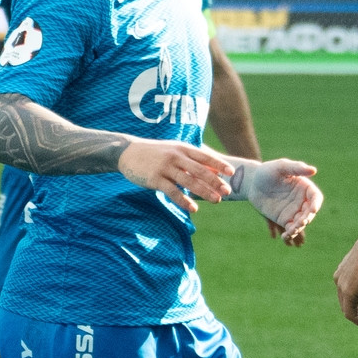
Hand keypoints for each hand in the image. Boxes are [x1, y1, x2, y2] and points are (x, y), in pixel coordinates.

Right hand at [117, 139, 232, 214]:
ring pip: (188, 181)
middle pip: (199, 170)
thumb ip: (193, 159)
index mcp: (182, 149)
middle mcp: (175, 157)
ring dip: (204, 192)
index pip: (204, 156)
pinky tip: (193, 208)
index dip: (218, 164)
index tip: (231, 173)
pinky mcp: (155, 179)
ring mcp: (165, 168)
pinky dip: (184, 201)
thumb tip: (215, 170)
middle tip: (227, 191)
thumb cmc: (155, 153)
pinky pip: (172, 192)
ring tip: (217, 201)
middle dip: (215, 181)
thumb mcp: (174, 150)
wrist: (126, 152)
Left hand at [232, 158, 321, 242]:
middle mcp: (302, 201)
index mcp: (305, 188)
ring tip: (291, 230)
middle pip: (309, 213)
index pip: (316, 198)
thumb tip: (313, 170)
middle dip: (306, 218)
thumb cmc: (267, 171)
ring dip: (299, 228)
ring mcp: (294, 211)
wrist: (252, 183)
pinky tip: (285, 237)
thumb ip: (296, 168)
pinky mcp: (284, 219)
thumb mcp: (280, 166)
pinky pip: (290, 229)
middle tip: (300, 222)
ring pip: (301, 223)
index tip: (312, 209)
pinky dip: (289, 235)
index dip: (316, 204)